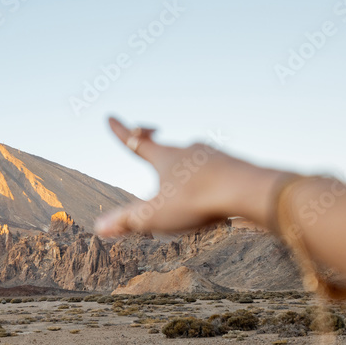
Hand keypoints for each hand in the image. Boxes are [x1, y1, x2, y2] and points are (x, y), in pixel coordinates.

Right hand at [93, 116, 281, 236]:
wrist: (247, 190)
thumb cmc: (197, 201)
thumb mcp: (156, 215)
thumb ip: (128, 221)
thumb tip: (99, 227)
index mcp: (165, 158)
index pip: (135, 143)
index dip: (120, 132)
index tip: (110, 117)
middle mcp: (188, 150)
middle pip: (166, 147)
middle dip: (154, 146)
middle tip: (147, 134)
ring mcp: (213, 156)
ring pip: (194, 156)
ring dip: (185, 162)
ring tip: (183, 174)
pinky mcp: (234, 166)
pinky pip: (216, 169)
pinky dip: (209, 176)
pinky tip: (216, 188)